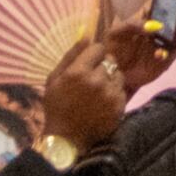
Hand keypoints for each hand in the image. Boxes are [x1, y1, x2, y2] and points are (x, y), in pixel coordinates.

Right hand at [36, 24, 167, 153]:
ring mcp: (110, 93)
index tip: (87, 64)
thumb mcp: (54, 79)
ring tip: (97, 91)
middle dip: (102, 66)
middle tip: (92, 79)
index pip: (98, 48)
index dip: (93, 55)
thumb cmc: (56, 106)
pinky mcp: (119, 105)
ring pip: (118, 74)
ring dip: (110, 78)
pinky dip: (114, 92)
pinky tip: (102, 102)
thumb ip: (70, 56)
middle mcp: (96, 80)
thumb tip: (87, 36)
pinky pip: (121, 89)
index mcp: (78, 72)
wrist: (66, 138)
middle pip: (110, 60)